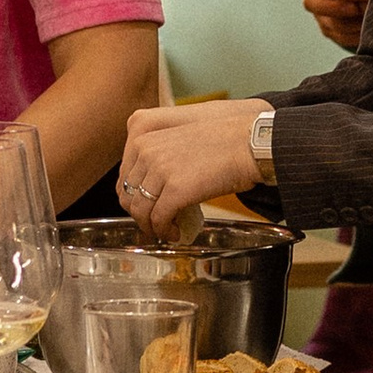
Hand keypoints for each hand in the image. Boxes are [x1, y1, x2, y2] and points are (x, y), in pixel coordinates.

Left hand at [117, 99, 265, 241]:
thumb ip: (161, 157)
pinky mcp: (175, 190)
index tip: (146, 209)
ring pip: (140, 211)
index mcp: (144, 138)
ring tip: (166, 232)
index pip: (124, 178)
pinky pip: (159, 219)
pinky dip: (164, 231)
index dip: (134, 199)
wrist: (248, 143)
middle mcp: (146, 152)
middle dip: (141, 215)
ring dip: (151, 227)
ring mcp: (159, 170)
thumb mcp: (181, 139)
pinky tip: (175, 234)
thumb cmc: (224, 141)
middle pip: (128, 196)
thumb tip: (154, 187)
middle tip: (155, 225)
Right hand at [294, 0, 372, 51]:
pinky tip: (369, 24)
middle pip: (310, 2)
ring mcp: (328, 14)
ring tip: (369, 12)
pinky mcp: (340, 32)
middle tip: (354, 6)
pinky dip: (356, 32)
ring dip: (349, 20)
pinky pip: (340, 37)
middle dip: (332, 6)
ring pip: (327, 22)